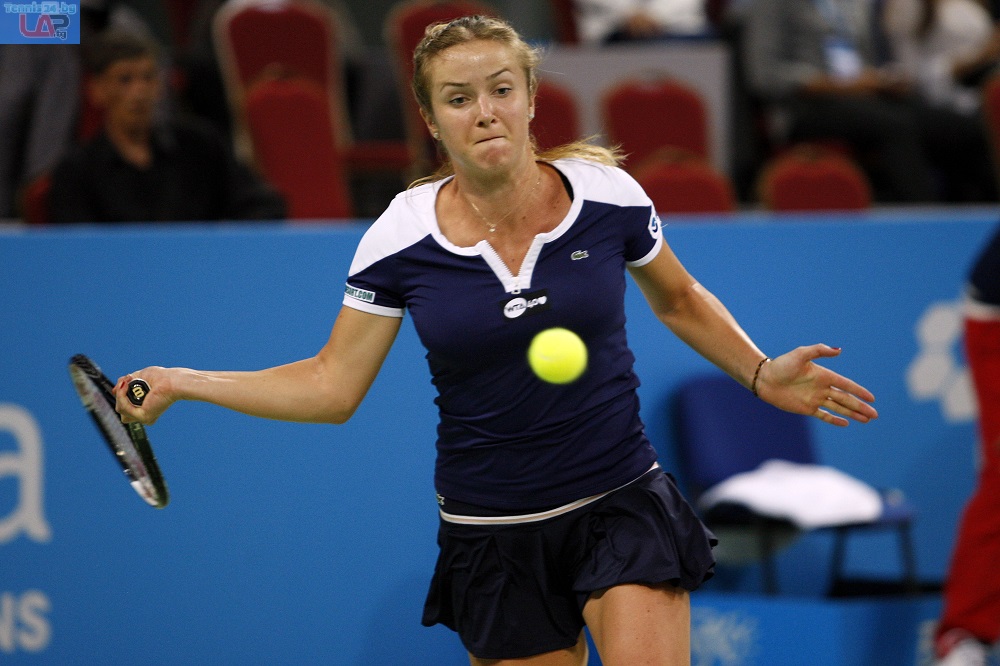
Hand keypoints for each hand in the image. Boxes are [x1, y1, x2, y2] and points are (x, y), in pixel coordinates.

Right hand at [114, 366, 174, 425]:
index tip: (124, 383)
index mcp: (144, 407)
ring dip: (120, 393)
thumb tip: (113, 390)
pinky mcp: (144, 416)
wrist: (171, 380)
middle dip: (120, 394)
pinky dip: (122, 396)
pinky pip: (124, 408)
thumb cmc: (160, 377)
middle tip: (128, 380)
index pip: (124, 408)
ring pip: (120, 408)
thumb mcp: (137, 377)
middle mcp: (144, 414)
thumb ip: (124, 384)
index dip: (120, 395)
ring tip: (129, 381)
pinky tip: (127, 386)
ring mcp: (144, 417)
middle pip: (120, 409)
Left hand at [755, 344, 877, 426]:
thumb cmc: (782, 364)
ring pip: (838, 408)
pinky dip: (834, 420)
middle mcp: (822, 388)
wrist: (765, 378)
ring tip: (867, 420)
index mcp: (823, 375)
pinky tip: (846, 423)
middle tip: (875, 415)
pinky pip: (824, 416)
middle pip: (846, 399)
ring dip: (852, 414)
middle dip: (860, 407)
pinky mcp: (806, 408)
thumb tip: (839, 350)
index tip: (872, 398)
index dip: (859, 392)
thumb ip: (819, 350)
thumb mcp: (801, 354)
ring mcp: (815, 399)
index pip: (846, 385)